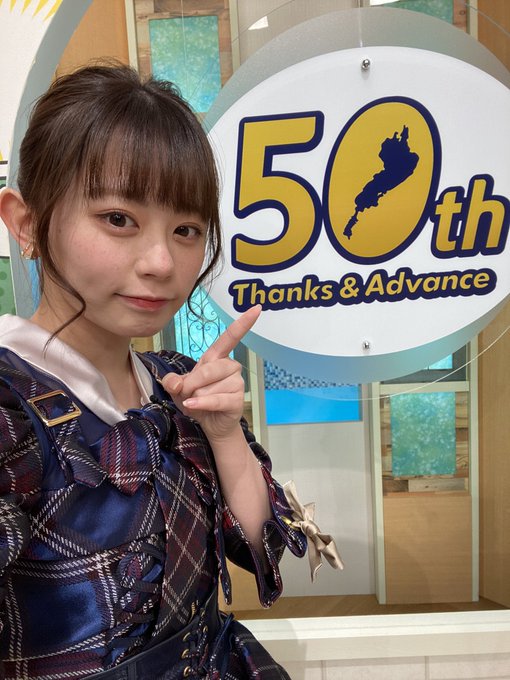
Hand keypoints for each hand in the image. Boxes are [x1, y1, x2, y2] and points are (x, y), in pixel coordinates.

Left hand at [162, 305, 261, 441]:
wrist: (209, 423)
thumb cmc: (197, 399)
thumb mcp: (178, 388)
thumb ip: (172, 381)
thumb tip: (176, 382)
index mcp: (216, 358)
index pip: (230, 338)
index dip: (243, 323)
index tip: (256, 309)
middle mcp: (230, 367)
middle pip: (208, 369)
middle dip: (191, 383)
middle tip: (188, 393)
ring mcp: (236, 383)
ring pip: (209, 387)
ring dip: (197, 397)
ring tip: (199, 402)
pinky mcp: (237, 400)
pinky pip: (216, 399)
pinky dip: (202, 403)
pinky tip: (194, 406)